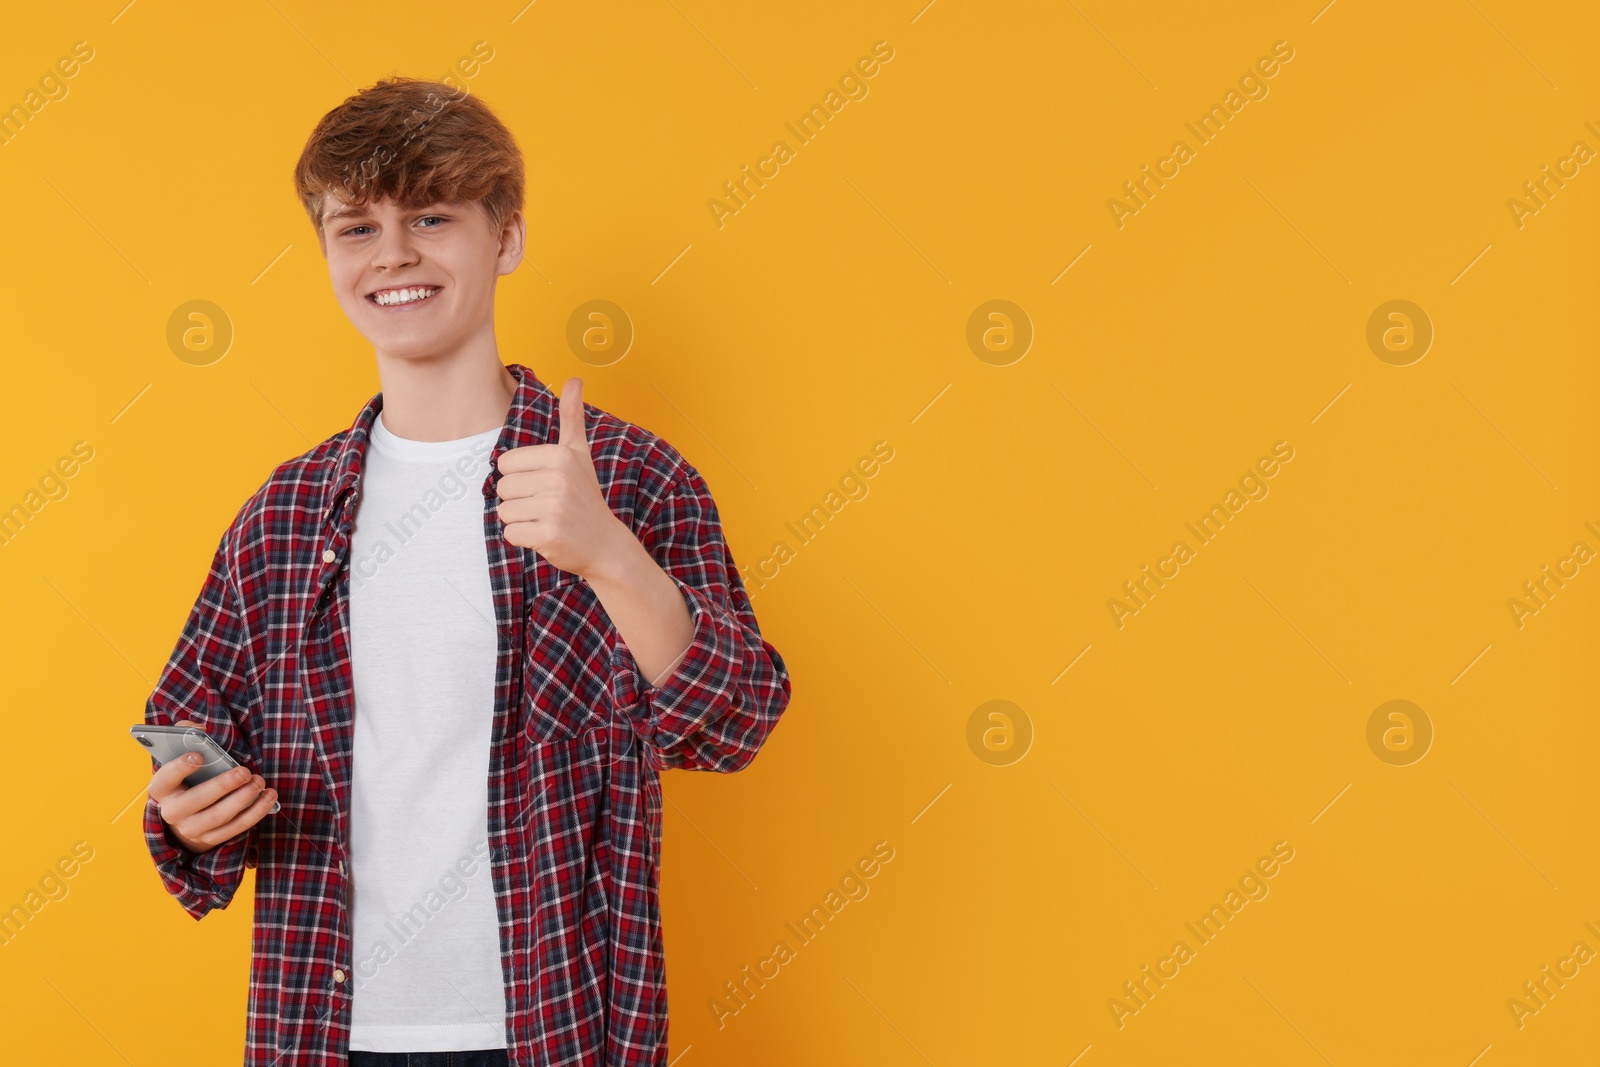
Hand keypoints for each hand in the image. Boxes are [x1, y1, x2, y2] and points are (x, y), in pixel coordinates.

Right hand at [149, 719, 276, 853]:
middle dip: (223, 785)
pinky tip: (267, 797)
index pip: (165, 779)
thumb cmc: (189, 777)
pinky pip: (235, 828)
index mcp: (162, 789)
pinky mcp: (211, 839)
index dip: (180, 768)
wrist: (186, 815)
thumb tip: (201, 728)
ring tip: (259, 782)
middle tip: (244, 772)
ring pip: (219, 816)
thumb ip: (186, 735)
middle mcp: (173, 812)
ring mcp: (191, 829)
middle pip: (197, 800)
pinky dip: (255, 812)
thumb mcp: (181, 755)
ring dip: (243, 799)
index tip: (198, 755)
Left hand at [495, 376, 632, 578]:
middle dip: (518, 501)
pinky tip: (546, 536)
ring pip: (504, 512)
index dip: (519, 478)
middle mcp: (558, 479)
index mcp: (560, 455)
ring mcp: (554, 508)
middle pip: (501, 488)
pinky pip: (511, 534)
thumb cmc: (585, 496)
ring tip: (546, 520)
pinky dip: (524, 539)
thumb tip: (575, 378)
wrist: (605, 544)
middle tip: (546, 506)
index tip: (544, 485)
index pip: (505, 464)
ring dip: (520, 520)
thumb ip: (572, 417)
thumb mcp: (579, 454)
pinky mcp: (549, 535)